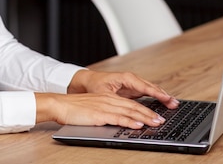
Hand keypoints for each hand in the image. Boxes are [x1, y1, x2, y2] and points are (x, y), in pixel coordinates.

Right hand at [34, 70, 178, 128]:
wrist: (59, 105)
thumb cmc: (73, 109)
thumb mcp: (93, 109)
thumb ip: (106, 113)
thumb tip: (119, 120)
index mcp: (108, 98)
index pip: (131, 103)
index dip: (146, 109)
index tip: (157, 115)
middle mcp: (109, 100)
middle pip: (134, 106)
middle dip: (150, 113)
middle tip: (163, 120)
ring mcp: (105, 106)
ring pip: (130, 111)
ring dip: (145, 117)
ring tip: (156, 123)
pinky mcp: (100, 114)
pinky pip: (118, 117)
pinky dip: (130, 121)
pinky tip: (138, 124)